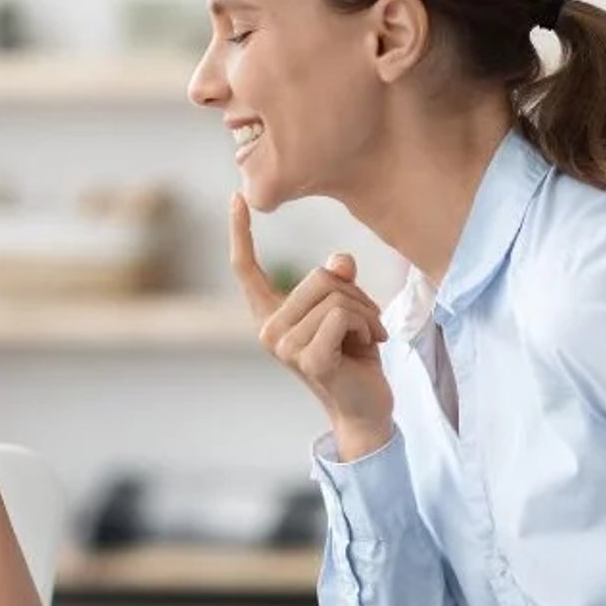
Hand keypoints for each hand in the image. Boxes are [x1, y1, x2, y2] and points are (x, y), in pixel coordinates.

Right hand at [229, 194, 394, 458]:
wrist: (366, 408)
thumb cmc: (354, 357)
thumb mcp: (347, 309)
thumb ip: (338, 281)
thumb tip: (339, 261)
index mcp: (270, 316)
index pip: (246, 270)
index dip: (240, 233)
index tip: (236, 197)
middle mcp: (269, 331)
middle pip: (317, 277)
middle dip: (354, 294)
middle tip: (366, 323)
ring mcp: (286, 347)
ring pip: (335, 295)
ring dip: (366, 312)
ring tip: (367, 337)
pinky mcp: (309, 359)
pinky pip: (342, 315)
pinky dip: (367, 325)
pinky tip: (370, 346)